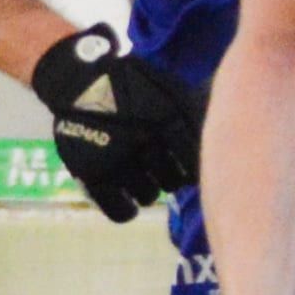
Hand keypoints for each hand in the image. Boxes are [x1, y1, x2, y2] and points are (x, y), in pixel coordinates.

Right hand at [31, 25, 206, 222]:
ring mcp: (115, 160)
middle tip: (161, 166)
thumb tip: (219, 142)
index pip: (193, 161)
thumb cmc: (128, 83)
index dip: (193, 167)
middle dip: (171, 175)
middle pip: (173, 181)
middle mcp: (142, 140)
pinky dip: (127, 209)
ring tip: (141, 174)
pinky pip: (120, 212)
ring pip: (149, 196)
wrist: (75, 82)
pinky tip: (129, 198)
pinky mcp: (91, 176)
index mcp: (164, 117)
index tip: (186, 165)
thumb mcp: (166, 86)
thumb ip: (192, 113)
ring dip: (149, 187)